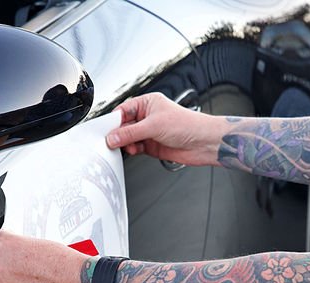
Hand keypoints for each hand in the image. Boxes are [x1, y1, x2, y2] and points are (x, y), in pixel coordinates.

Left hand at [0, 230, 87, 282]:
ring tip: (23, 282)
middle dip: (0, 263)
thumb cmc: (62, 264)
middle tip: (16, 268)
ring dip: (1, 281)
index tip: (10, 253)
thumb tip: (13, 255)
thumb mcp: (36, 243)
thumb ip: (17, 248)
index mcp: (4, 244)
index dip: (3, 248)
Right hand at [106, 93, 228, 166]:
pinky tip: (134, 151)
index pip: (123, 110)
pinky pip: (136, 148)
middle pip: (124, 125)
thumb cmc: (187, 125)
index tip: (105, 131)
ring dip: (126, 144)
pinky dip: (132, 150)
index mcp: (147, 103)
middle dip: (118, 134)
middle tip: (112, 142)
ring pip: (129, 138)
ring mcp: (150, 132)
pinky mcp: (152, 146)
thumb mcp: (153, 126)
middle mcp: (148, 116)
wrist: (203, 142)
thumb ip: (130, 133)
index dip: (114, 121)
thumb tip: (112, 137)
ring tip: (129, 147)